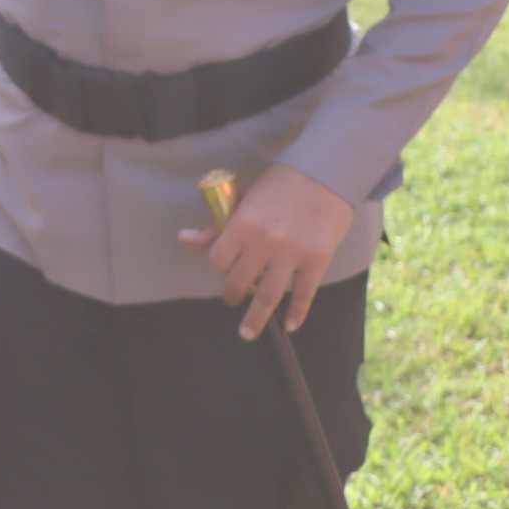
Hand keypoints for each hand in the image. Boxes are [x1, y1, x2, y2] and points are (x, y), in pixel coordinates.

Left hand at [178, 163, 353, 337]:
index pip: (218, 260)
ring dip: (256, 319)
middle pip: (240, 281)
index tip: (224, 270)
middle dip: (232, 295)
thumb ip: (218, 226)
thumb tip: (183, 239)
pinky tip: (290, 325)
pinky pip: (304, 295)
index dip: (219, 267)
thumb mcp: (244, 200)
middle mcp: (264, 242)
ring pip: (268, 296)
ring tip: (247, 333)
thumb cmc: (279, 185)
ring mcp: (291, 254)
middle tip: (232, 299)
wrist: (324, 175)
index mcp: (242, 224)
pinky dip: (296, 313)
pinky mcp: (317, 261)